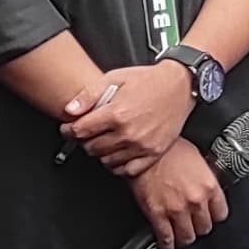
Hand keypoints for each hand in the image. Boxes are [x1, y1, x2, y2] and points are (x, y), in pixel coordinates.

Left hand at [63, 59, 194, 174]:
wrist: (180, 86)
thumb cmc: (149, 81)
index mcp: (116, 114)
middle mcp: (128, 133)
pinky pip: (127, 170)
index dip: (68, 130)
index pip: (80, 131)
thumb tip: (70, 109)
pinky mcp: (153, 153)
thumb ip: (89, 95)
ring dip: (99, 153)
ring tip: (101, 141)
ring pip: (106, 161)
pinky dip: (117, 165)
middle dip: (83, 140)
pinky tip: (116, 154)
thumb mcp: (115, 78)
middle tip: (86, 133)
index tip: (68, 129)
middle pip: (91, 147)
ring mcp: (141, 146)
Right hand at [130, 139, 229, 248]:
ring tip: (182, 237)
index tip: (210, 216)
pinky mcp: (158, 215)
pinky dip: (167, 247)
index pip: (221, 213)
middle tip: (194, 225)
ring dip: (185, 238)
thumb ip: (205, 178)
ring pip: (187, 237)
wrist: (144, 149)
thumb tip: (206, 187)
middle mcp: (196, 200)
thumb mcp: (196, 159)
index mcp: (209, 185)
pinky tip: (168, 248)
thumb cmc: (168, 149)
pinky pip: (166, 238)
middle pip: (205, 228)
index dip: (214, 216)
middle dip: (199, 227)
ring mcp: (177, 210)